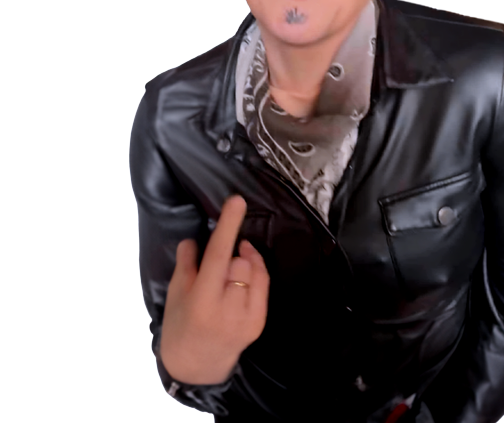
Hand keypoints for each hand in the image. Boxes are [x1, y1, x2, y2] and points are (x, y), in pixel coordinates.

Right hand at [160, 195, 269, 383]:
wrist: (196, 367)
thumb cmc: (180, 326)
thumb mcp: (175, 295)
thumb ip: (186, 264)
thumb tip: (195, 238)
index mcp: (202, 302)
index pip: (217, 256)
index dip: (228, 226)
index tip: (237, 202)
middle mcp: (227, 310)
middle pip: (239, 262)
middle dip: (229, 257)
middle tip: (216, 268)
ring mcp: (247, 317)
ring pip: (252, 269)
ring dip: (241, 265)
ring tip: (225, 278)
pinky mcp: (259, 322)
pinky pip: (263, 283)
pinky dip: (254, 273)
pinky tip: (241, 278)